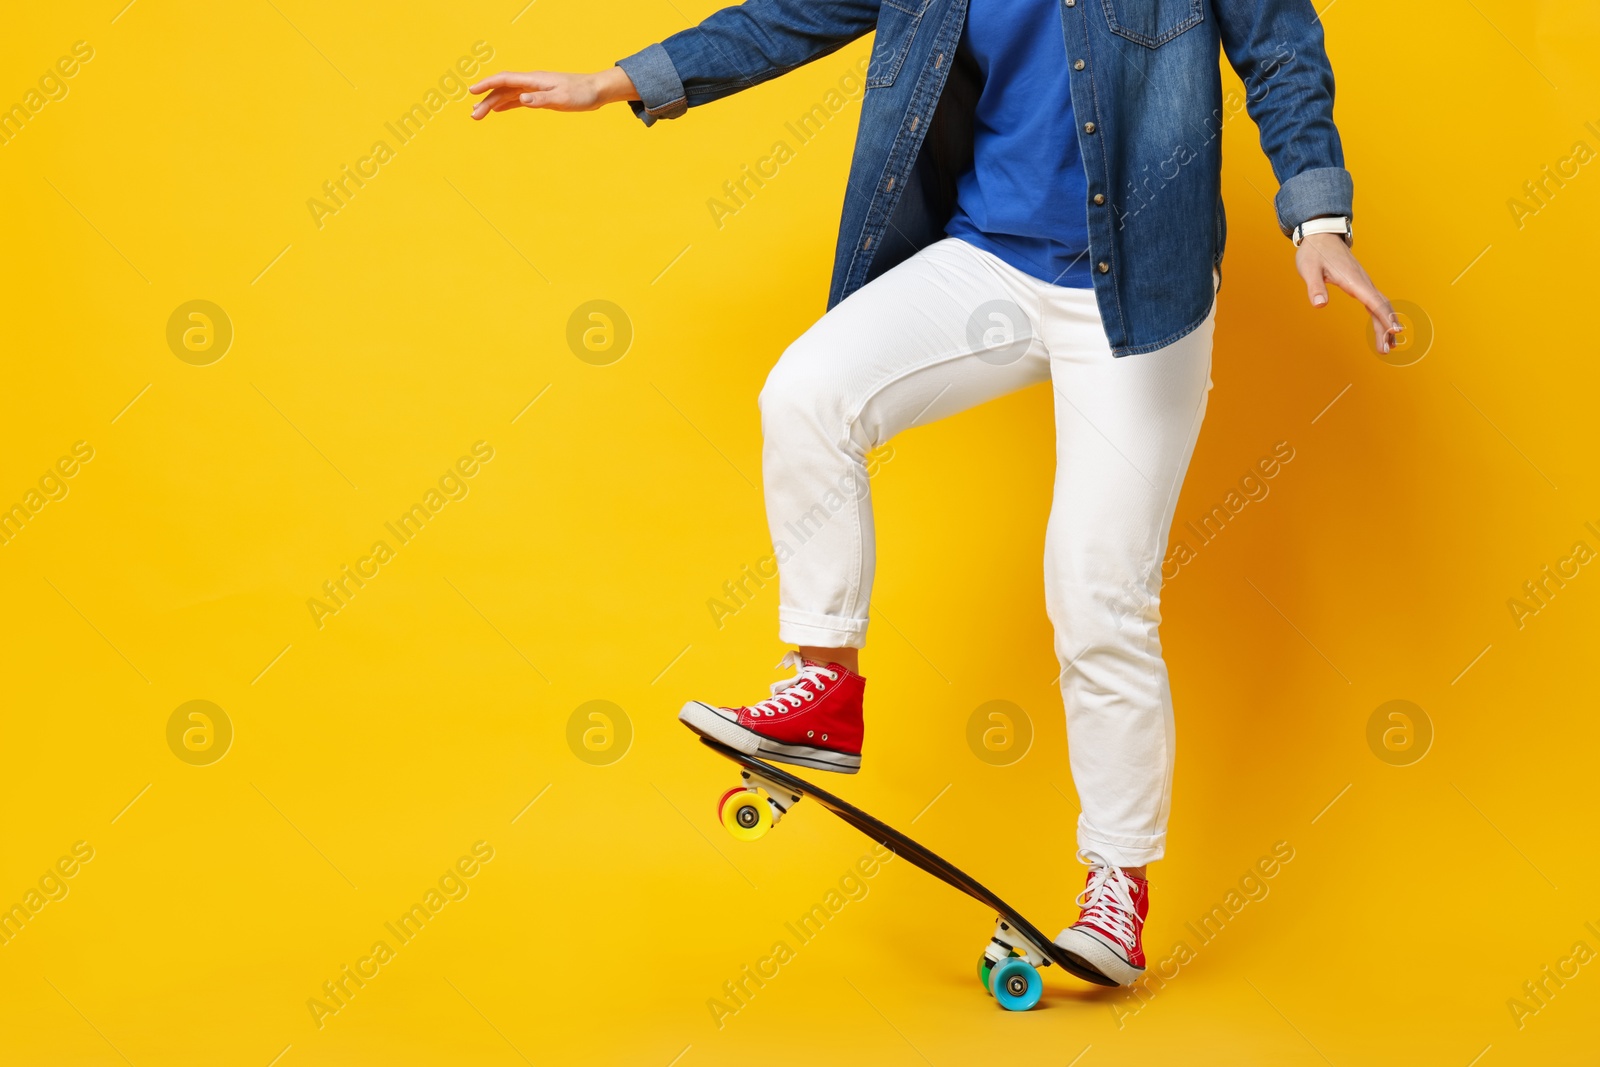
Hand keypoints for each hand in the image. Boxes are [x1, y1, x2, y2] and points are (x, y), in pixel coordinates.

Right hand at [469, 68, 636, 119]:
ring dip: (493, 103)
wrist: (596, 91)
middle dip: (486, 100)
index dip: (487, 84)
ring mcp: (535, 89)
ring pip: (508, 94)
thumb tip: (521, 99)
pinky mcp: (540, 96)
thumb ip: (541, 99)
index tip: (472, 92)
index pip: (504, 79)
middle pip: (502, 89)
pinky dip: (506, 104)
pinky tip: (498, 110)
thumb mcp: (562, 98)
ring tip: (479, 115)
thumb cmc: (581, 94)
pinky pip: (518, 99)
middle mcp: (531, 82)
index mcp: (534, 80)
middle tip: (474, 115)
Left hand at [1295, 232, 1401, 353]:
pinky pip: (1375, 302)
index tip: (1395, 331)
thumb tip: (1319, 304)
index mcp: (1353, 280)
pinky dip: (1381, 316)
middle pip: (1381, 306)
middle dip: (1387, 328)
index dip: (1384, 317)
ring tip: (1389, 346)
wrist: (1321, 236)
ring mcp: (1364, 283)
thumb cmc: (1314, 253)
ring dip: (1386, 324)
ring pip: (1381, 305)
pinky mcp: (1360, 284)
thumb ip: (1315, 287)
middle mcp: (1363, 282)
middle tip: (1387, 349)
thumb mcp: (1309, 270)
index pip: (1373, 301)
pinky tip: (1383, 329)